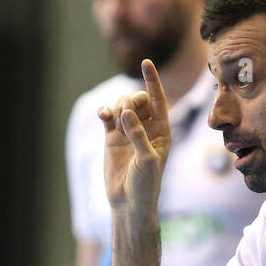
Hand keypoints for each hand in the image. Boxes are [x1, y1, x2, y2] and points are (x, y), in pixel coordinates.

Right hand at [99, 59, 171, 213]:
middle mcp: (146, 129)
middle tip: (124, 111)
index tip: (146, 62)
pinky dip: (104, 112)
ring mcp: (128, 132)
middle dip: (131, 99)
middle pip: (139, 100)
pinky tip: (102, 115)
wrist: (129, 203)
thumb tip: (126, 111)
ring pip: (122, 106)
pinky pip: (108, 117)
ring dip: (117, 106)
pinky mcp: (112, 138)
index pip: (158, 101)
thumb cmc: (145, 184)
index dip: (153, 81)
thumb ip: (137, 134)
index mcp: (162, 131)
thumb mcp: (146, 159)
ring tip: (113, 118)